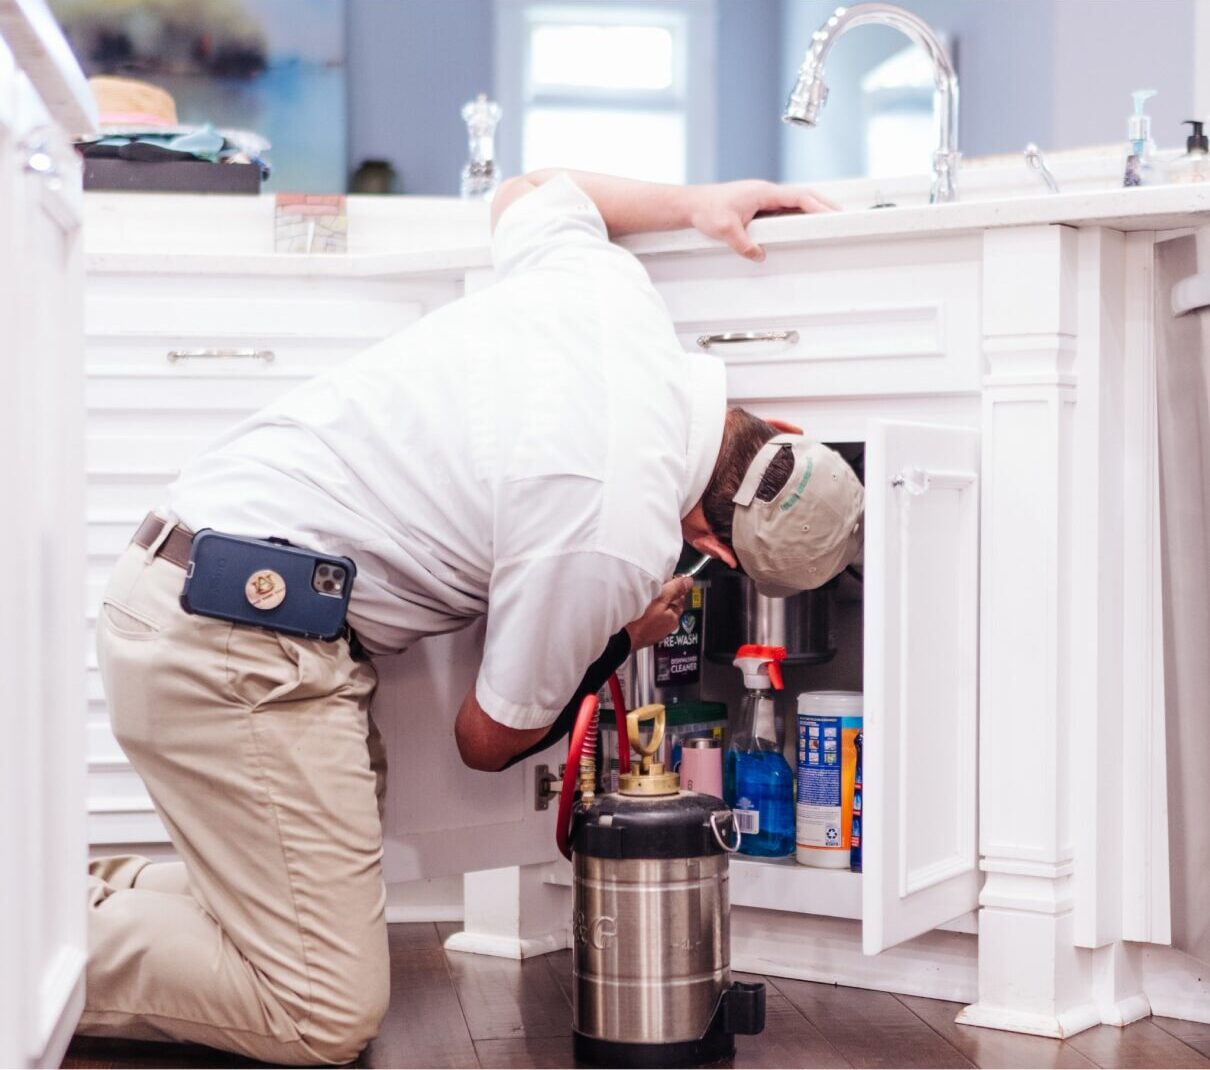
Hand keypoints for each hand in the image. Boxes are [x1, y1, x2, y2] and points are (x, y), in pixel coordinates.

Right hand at [625, 576, 693, 650]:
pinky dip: (644, 613)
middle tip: (652, 587)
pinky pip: (646, 619)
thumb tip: (688, 582)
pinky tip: (636, 610)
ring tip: (643, 597)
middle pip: (668, 606)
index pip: (679, 598)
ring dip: (653, 605)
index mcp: (673, 619)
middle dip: (663, 596)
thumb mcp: (661, 599)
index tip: (665, 579)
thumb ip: (675, 589)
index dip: (673, 586)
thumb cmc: (639, 620)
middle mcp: (666, 628)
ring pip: (657, 613)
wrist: (620, 638)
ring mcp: (653, 632)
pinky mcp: (641, 634)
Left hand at [688, 180, 837, 261]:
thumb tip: (760, 255)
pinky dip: (797, 213)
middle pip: (802, 196)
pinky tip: (802, 223)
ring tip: (827, 220)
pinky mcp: (757, 205)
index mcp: (763, 192)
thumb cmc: (706, 209)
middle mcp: (765, 192)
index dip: (818, 205)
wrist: (691, 204)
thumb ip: (744, 245)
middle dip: (823, 205)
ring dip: (812, 208)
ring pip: (794, 201)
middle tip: (841, 216)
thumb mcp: (726, 230)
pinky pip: (783, 208)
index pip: (799, 197)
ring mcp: (762, 198)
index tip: (833, 214)